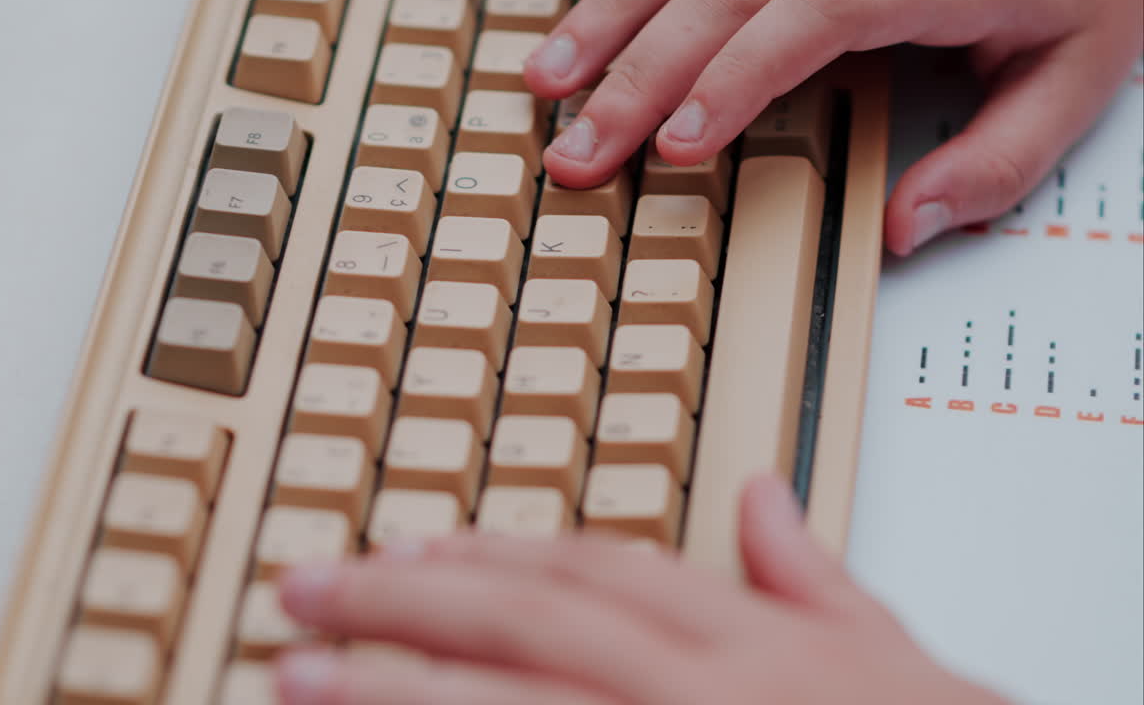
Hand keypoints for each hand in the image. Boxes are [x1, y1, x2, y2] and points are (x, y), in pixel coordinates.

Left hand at [274, 475, 1009, 703]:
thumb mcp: (881, 650)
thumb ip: (809, 570)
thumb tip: (761, 493)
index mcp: (745, 639)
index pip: (595, 571)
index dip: (495, 550)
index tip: (414, 542)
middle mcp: (692, 691)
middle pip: (522, 624)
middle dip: (403, 601)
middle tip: (307, 587)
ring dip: (389, 689)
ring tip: (296, 671)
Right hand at [523, 0, 1141, 254]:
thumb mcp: (1080, 74)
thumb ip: (996, 158)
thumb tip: (905, 227)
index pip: (805, 19)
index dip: (729, 81)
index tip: (674, 147)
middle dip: (636, 76)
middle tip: (574, 148)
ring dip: (605, 17)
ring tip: (545, 79)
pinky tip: (576, 14)